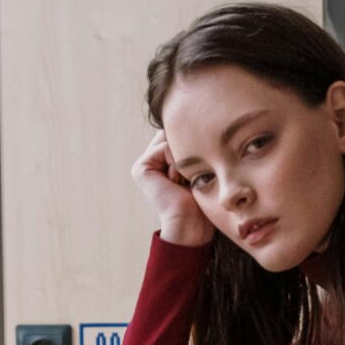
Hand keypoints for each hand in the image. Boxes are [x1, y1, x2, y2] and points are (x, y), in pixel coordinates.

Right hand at [134, 129, 212, 247]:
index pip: (181, 134)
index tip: (202, 164)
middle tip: (193, 174)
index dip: (194, 142)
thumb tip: (202, 120)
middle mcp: (152, 159)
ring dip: (184, 157)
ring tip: (185, 179)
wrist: (192, 225)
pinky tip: (178, 180)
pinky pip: (164, 148)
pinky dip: (176, 162)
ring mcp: (145, 163)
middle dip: (188, 148)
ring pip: (170, 139)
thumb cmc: (203, 200)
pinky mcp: (141, 168)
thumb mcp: (202, 167)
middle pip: (174, 134)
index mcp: (165, 158)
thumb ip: (194, 146)